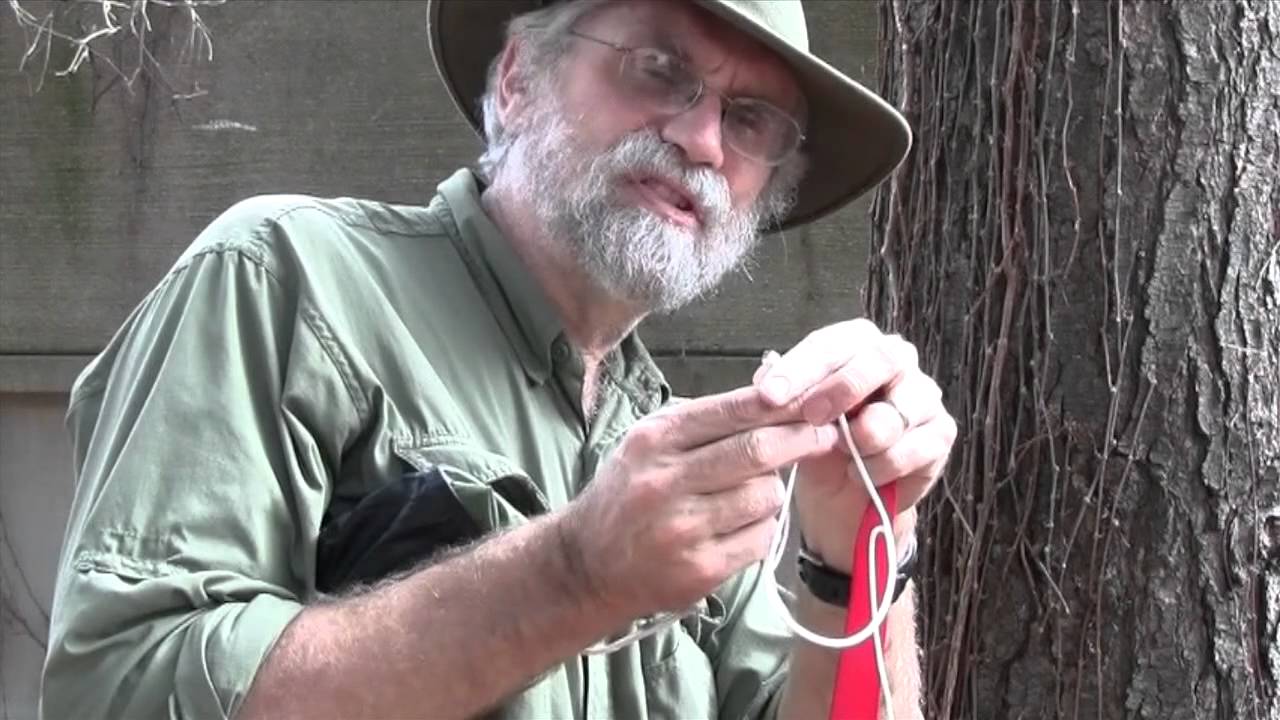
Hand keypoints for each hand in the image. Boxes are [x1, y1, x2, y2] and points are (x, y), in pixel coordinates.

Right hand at [558, 386, 837, 617]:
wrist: (588, 564)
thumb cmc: (628, 493)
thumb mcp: (649, 442)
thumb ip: (705, 418)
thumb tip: (772, 386)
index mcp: (655, 440)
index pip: (731, 411)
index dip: (781, 404)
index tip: (812, 400)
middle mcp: (665, 482)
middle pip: (756, 451)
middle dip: (800, 439)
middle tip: (824, 435)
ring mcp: (682, 529)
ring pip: (765, 496)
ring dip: (772, 491)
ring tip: (754, 492)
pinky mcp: (700, 569)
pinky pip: (760, 539)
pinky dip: (762, 529)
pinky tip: (741, 527)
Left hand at [753, 319, 955, 570]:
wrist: (843, 500)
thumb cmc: (817, 446)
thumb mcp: (790, 421)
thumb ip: (780, 400)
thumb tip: (763, 384)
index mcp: (857, 344)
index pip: (832, 344)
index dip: (800, 369)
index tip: (768, 396)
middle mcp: (896, 359)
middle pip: (879, 360)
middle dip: (840, 390)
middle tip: (810, 418)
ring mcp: (923, 395)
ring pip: (897, 411)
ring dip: (862, 438)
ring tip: (840, 453)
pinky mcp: (940, 433)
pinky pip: (913, 448)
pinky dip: (881, 466)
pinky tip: (862, 475)